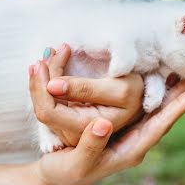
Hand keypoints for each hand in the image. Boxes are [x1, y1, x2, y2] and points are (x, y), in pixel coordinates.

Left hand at [29, 45, 144, 147]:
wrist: (144, 98)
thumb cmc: (136, 91)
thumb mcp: (118, 88)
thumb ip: (84, 89)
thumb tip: (52, 86)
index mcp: (86, 129)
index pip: (49, 111)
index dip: (41, 86)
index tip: (43, 60)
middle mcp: (75, 135)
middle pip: (43, 107)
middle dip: (41, 78)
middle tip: (48, 50)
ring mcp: (71, 129)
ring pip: (44, 103)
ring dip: (44, 76)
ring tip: (52, 52)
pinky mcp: (70, 120)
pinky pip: (51, 101)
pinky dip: (49, 80)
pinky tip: (54, 64)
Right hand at [34, 79, 184, 184]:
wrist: (50, 178)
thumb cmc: (63, 174)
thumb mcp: (76, 164)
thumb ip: (90, 146)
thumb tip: (103, 123)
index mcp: (129, 152)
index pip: (160, 126)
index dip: (179, 108)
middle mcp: (133, 141)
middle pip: (162, 114)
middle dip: (179, 93)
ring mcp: (125, 133)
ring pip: (151, 107)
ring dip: (166, 88)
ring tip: (182, 68)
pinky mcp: (114, 124)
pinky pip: (136, 104)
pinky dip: (147, 88)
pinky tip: (153, 75)